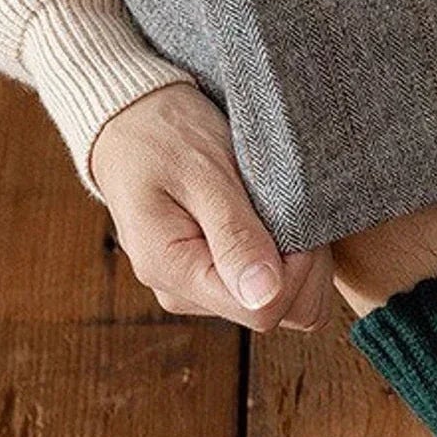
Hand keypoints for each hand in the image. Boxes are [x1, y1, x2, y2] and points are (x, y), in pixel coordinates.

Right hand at [91, 82, 332, 330]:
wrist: (133, 122)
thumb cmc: (164, 135)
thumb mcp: (203, 173)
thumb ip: (235, 235)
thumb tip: (263, 296)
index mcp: (171, 271)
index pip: (262, 310)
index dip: (297, 270)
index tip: (294, 220)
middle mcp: (183, 294)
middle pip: (279, 314)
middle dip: (303, 268)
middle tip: (289, 212)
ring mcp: (198, 293)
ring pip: (284, 306)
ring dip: (299, 265)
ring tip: (275, 215)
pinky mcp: (214, 283)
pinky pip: (273, 293)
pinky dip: (288, 264)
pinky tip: (272, 227)